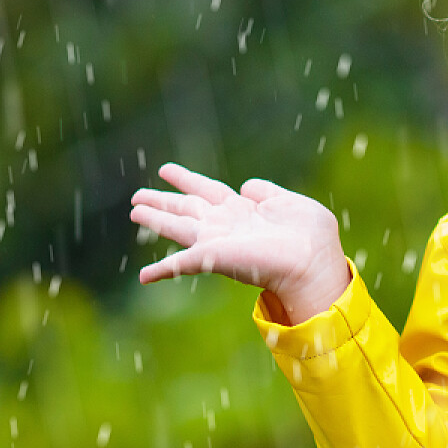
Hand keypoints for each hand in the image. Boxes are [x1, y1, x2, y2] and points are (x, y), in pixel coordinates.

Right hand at [129, 163, 350, 323]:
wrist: (313, 262)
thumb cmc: (312, 236)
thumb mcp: (289, 202)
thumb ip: (267, 192)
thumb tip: (245, 187)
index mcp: (243, 210)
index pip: (208, 191)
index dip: (186, 180)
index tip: (164, 170)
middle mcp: (226, 225)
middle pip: (186, 208)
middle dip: (162, 201)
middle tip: (136, 196)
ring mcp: (217, 241)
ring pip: (177, 227)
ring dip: (155, 220)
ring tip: (134, 211)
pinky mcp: (212, 257)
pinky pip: (180, 265)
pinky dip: (161, 271)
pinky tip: (143, 277)